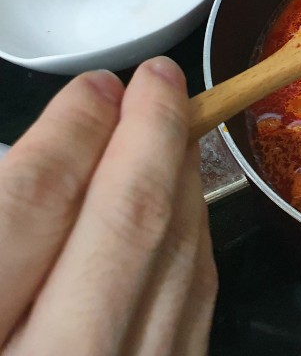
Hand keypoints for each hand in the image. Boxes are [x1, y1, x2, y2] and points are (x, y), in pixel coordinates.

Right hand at [0, 57, 216, 354]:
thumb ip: (9, 217)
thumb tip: (63, 146)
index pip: (34, 203)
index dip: (70, 131)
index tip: (96, 87)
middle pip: (129, 222)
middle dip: (150, 134)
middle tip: (159, 79)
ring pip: (179, 261)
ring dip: (181, 181)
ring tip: (173, 128)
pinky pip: (194, 307)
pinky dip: (189, 243)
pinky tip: (179, 209)